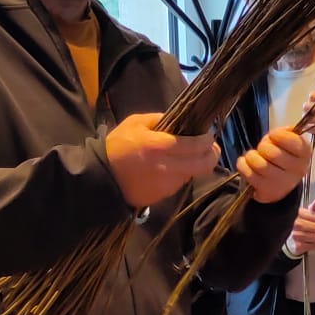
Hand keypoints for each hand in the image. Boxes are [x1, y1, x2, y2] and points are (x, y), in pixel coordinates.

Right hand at [106, 115, 220, 208]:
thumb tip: (181, 120)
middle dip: (213, 155)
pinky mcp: (163, 195)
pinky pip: (180, 183)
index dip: (208, 140)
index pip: (196, 145)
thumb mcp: (135, 123)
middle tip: (211, 149)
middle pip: (204, 165)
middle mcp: (167, 167)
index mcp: (159, 146)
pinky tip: (173, 167)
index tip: (208, 136)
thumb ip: (159, 119)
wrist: (102, 178)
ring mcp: (166, 184)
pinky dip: (182, 174)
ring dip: (196, 164)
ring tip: (188, 156)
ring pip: (194, 174)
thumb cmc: (118, 146)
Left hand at [237, 127, 310, 203]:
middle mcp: (298, 171)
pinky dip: (243, 166)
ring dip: (252, 157)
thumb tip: (277, 134)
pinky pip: (249, 175)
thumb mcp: (286, 138)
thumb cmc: (281, 155)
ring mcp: (283, 184)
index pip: (293, 142)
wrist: (278, 180)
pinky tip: (247, 165)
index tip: (272, 136)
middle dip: (263, 147)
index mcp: (304, 154)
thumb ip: (285, 132)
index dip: (279, 136)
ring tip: (253, 157)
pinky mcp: (268, 193)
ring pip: (260, 165)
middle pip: (274, 154)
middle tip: (263, 149)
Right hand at [285, 200, 314, 256]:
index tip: (313, 221)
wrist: (286, 241)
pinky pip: (314, 245)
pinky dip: (313, 245)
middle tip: (311, 229)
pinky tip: (307, 242)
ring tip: (308, 236)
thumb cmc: (296, 226)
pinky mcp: (298, 246)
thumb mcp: (303, 214)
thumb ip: (312, 208)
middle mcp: (295, 224)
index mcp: (296, 214)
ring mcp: (295, 236)